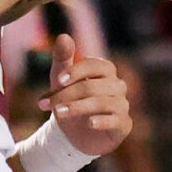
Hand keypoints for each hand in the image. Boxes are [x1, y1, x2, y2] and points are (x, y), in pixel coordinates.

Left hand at [36, 33, 130, 157]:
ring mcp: (122, 105)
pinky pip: (117, 120)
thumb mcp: (61, 80)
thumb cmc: (69, 100)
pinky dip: (103, 121)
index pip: (95, 65)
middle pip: (94, 86)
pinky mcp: (124, 125)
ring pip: (103, 103)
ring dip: (78, 107)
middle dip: (68, 95)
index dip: (76, 71)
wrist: (73, 135)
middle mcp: (117, 86)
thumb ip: (63, 59)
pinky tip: (89, 123)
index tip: (58, 81)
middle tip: (48, 104)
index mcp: (105, 71)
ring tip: (58, 114)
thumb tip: (63, 36)